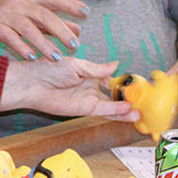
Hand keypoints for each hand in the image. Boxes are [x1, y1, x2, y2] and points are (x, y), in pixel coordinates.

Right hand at [0, 0, 87, 59]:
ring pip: (28, 27)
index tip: (86, 13)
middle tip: (75, 45)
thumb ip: (54, 23)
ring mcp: (5, 13)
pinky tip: (32, 57)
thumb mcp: (32, 17)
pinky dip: (21, 47)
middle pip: (44, 14)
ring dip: (44, 43)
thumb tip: (79, 30)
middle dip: (61, 30)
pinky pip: (9, 37)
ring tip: (57, 57)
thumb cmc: (10, 18)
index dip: (70, 4)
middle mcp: (19, 3)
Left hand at [1, 57, 136, 121]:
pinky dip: (116, 112)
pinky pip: (104, 111)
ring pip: (112, 106)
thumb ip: (97, 69)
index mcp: (91, 73)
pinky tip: (128, 111)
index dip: (125, 84)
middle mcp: (92, 87)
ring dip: (126, 109)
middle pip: (114, 95)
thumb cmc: (50, 69)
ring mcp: (89, 99)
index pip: (112, 79)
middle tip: (144, 102)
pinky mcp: (84, 109)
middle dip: (129, 99)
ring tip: (140, 112)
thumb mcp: (77, 65)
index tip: (138, 86)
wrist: (33, 83)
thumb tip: (116, 65)